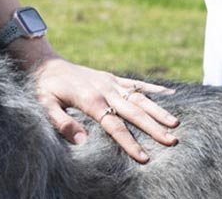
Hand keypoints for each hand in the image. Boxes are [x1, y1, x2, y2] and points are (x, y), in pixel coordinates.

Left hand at [13, 41, 179, 162]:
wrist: (46, 64)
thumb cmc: (45, 88)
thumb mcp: (45, 105)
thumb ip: (62, 122)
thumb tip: (82, 141)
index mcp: (90, 100)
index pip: (114, 125)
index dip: (129, 142)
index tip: (144, 157)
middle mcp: (105, 89)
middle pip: (133, 111)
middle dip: (153, 127)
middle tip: (172, 141)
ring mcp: (111, 82)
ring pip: (140, 97)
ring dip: (158, 110)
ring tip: (177, 123)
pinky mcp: (112, 78)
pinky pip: (136, 84)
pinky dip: (154, 89)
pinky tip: (172, 94)